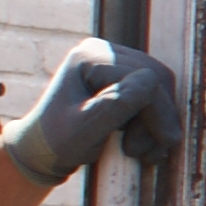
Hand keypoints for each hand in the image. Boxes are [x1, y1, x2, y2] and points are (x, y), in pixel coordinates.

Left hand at [4, 39, 181, 184]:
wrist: (43, 150)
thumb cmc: (58, 144)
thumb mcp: (84, 130)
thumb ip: (115, 105)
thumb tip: (151, 83)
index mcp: (89, 57)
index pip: (146, 79)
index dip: (157, 115)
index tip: (145, 152)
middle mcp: (103, 50)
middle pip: (158, 79)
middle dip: (160, 119)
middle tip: (147, 154)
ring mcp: (114, 60)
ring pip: (162, 87)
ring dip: (160, 123)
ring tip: (144, 152)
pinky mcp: (123, 75)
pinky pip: (157, 93)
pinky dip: (157, 120)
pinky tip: (143, 142)